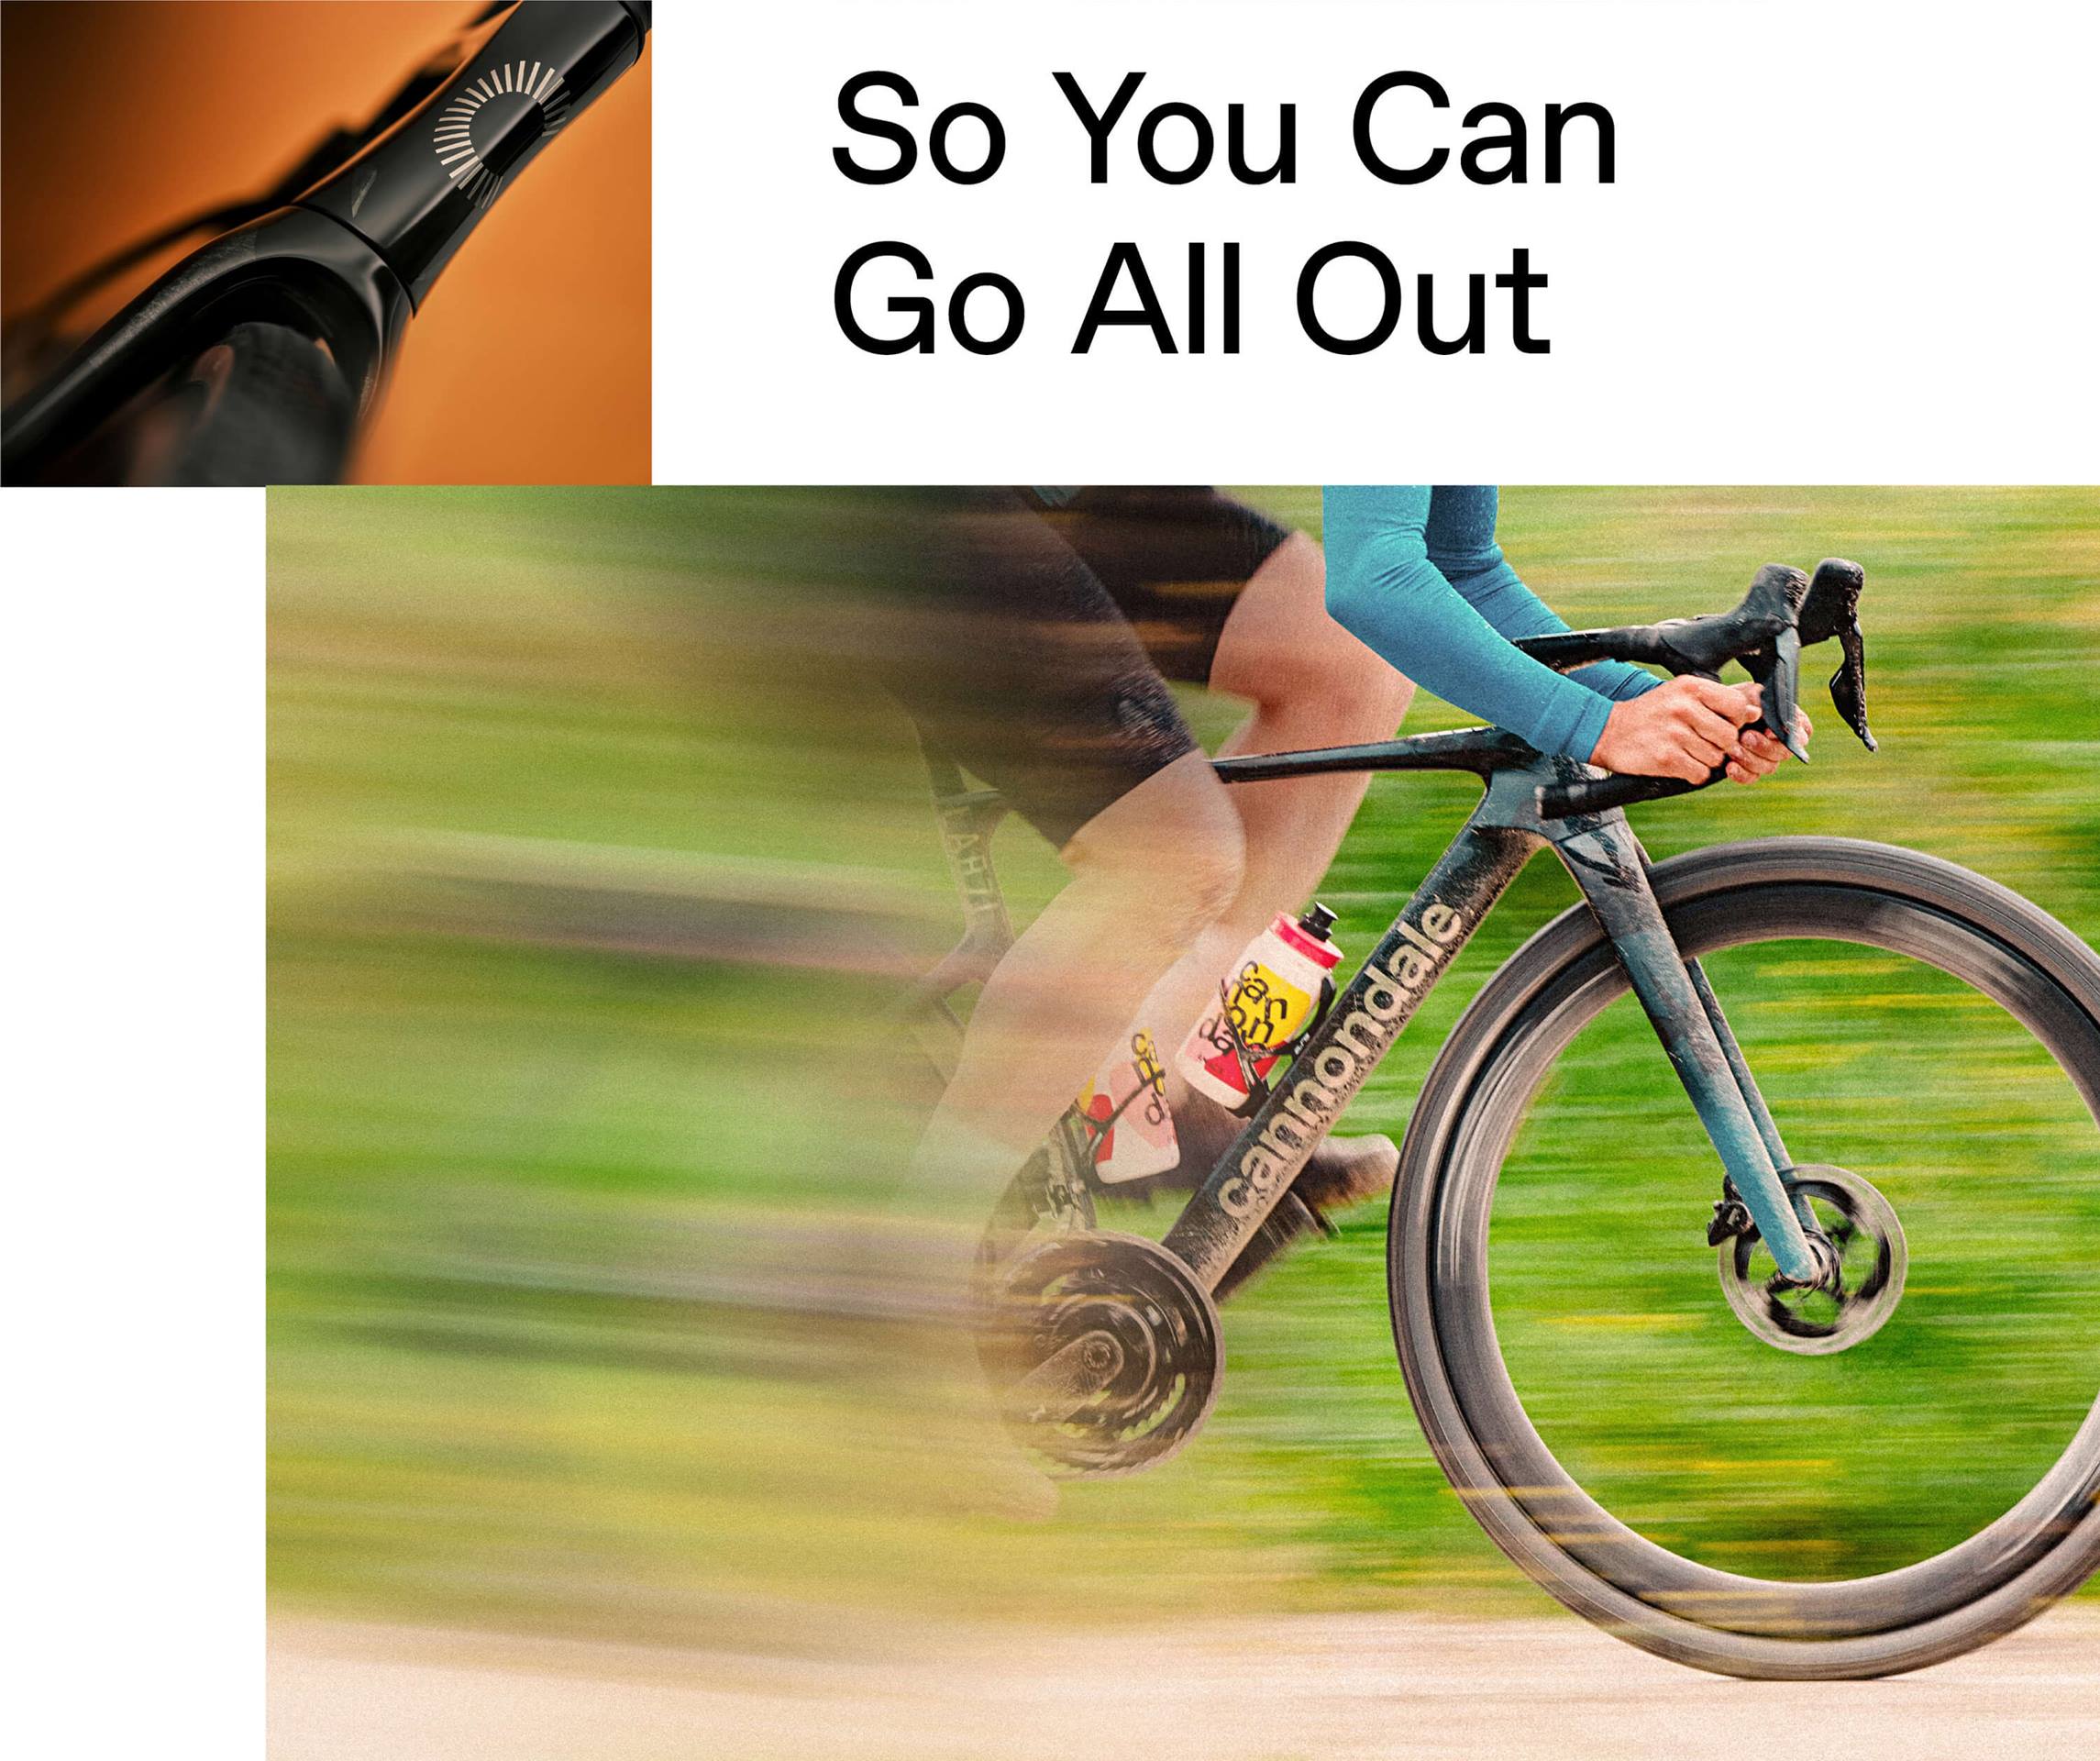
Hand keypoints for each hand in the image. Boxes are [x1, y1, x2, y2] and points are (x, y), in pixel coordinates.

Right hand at [1592, 677, 1768, 783]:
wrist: (1608, 731)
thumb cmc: (1652, 712)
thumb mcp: (1681, 693)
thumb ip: (1719, 699)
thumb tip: (1756, 711)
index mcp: (1691, 687)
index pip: (1738, 707)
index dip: (1736, 721)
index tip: (1721, 723)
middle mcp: (1683, 708)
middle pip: (1729, 737)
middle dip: (1720, 744)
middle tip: (1701, 741)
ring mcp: (1674, 734)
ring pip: (1716, 758)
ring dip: (1705, 760)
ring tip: (1685, 750)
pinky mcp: (1666, 759)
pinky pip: (1699, 774)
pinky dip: (1693, 773)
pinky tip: (1679, 763)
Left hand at [1723, 693, 1810, 784]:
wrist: (1710, 713)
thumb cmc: (1734, 700)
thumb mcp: (1746, 693)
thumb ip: (1759, 701)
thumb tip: (1765, 717)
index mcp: (1788, 720)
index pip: (1802, 731)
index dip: (1791, 735)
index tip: (1769, 731)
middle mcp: (1781, 741)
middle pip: (1784, 752)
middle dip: (1764, 747)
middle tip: (1745, 737)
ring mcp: (1767, 757)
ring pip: (1769, 767)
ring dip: (1750, 759)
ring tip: (1733, 750)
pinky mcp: (1750, 769)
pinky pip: (1751, 777)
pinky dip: (1741, 774)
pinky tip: (1730, 767)